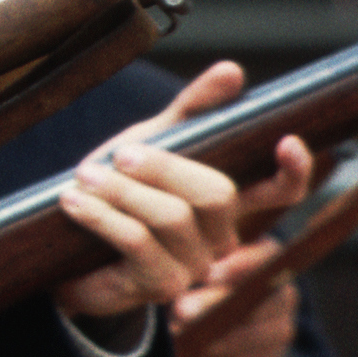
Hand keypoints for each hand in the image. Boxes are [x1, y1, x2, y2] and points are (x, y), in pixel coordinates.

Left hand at [52, 60, 297, 324]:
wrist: (65, 243)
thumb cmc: (119, 186)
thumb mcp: (152, 139)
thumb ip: (192, 109)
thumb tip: (232, 70)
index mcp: (229, 201)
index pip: (281, 191)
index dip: (292, 170)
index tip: (286, 141)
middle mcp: (224, 236)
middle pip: (216, 195)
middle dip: (164, 168)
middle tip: (120, 155)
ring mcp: (196, 265)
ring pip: (172, 218)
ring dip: (122, 191)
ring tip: (83, 176)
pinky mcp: (160, 286)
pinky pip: (138, 243)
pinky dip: (102, 216)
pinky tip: (74, 202)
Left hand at [174, 236, 299, 356]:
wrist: (223, 334)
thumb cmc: (202, 282)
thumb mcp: (202, 262)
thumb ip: (194, 254)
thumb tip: (165, 246)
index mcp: (268, 263)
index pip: (267, 258)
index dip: (241, 266)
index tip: (210, 272)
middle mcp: (280, 298)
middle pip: (255, 302)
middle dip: (215, 306)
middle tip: (180, 308)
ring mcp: (276, 333)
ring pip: (247, 339)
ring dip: (208, 339)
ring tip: (173, 334)